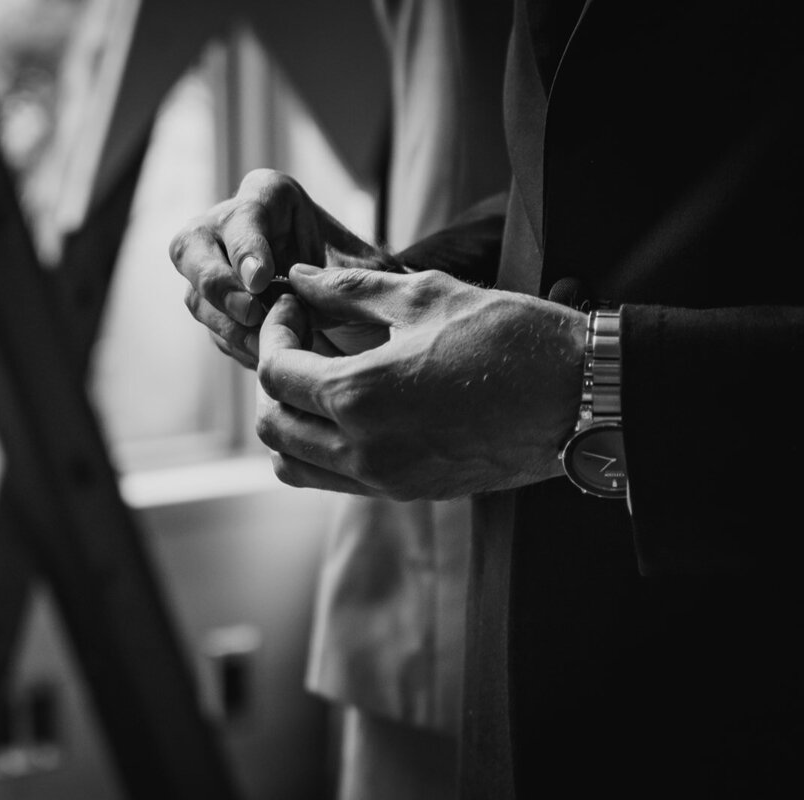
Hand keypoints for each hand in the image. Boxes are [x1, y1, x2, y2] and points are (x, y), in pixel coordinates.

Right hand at [169, 168, 394, 368]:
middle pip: (190, 248)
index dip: (247, 250)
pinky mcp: (211, 308)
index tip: (261, 280)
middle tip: (252, 313)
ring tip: (271, 345)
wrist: (354, 310)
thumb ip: (340, 276)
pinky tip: (269, 354)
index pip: (244, 217)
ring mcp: (210, 267)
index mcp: (267, 196)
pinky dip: (239, 346)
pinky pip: (212, 330)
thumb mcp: (366, 268)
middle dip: (219, 286)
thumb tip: (300, 287)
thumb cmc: (359, 277)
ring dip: (231, 326)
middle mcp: (225, 225)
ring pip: (196, 296)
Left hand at [254, 266, 586, 499]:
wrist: (582, 396)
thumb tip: (297, 278)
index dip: (273, 332)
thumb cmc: (509, 336)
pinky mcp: (408, 491)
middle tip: (300, 337)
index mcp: (361, 397)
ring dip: (290, 419)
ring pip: (294, 463)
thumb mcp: (425, 296)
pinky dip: (321, 446)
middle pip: (273, 425)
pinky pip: (334, 479)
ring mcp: (385, 479)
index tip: (292, 305)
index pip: (275, 374)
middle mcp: (364, 450)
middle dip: (274, 377)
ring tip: (318, 375)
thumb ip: (349, 290)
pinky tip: (350, 405)